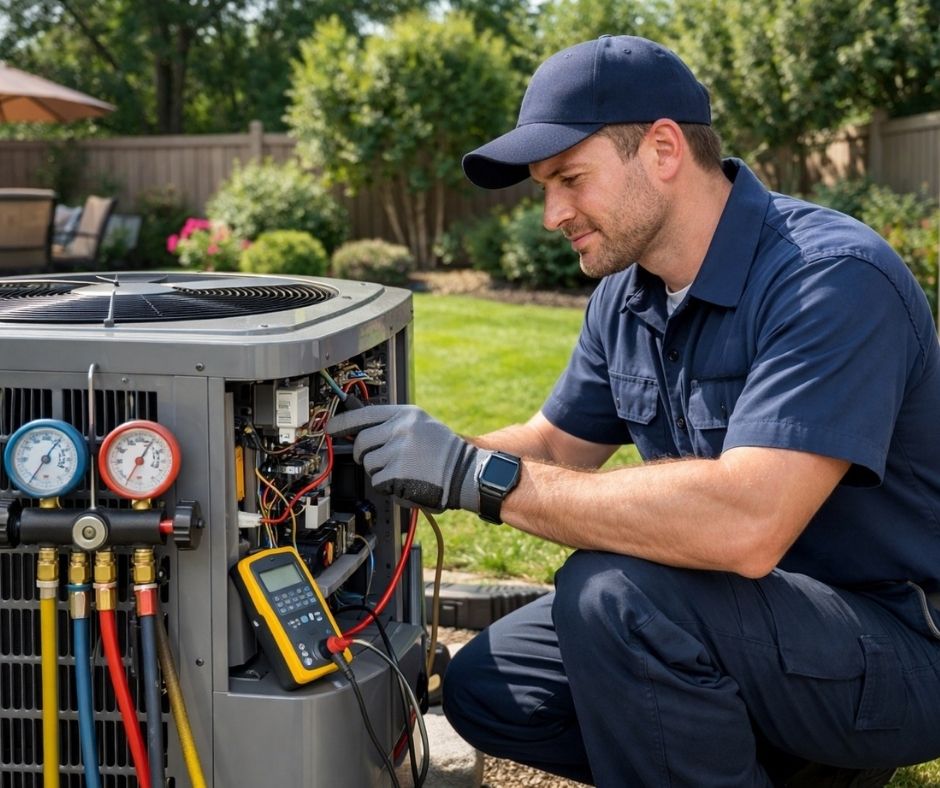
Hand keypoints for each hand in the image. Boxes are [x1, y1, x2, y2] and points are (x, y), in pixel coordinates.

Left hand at [327, 404, 487, 511]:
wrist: (465, 472)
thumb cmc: (444, 451)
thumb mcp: (421, 424)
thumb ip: (394, 424)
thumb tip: (361, 430)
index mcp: (406, 414)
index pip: (364, 414)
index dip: (342, 422)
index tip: (330, 428)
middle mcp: (401, 429)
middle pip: (361, 441)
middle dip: (362, 454)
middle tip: (372, 459)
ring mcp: (398, 450)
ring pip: (368, 463)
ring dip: (378, 470)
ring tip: (401, 470)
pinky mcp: (398, 472)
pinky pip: (377, 480)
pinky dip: (387, 485)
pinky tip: (404, 481)